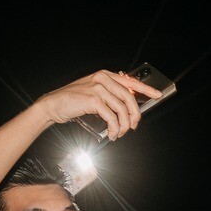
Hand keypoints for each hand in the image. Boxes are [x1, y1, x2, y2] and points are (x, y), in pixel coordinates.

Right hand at [34, 70, 156, 140]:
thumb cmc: (73, 101)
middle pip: (129, 98)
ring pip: (122, 110)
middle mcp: (103, 79)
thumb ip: (109, 94)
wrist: (53, 105)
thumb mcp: (93, 92)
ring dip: (123, 126)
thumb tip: (127, 106)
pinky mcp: (93, 100)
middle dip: (134, 115)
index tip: (157, 95)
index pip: (131, 81)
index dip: (146, 89)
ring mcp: (98, 89)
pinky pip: (112, 117)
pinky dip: (114, 129)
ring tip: (118, 133)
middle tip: (133, 126)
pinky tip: (111, 134)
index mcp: (105, 75)